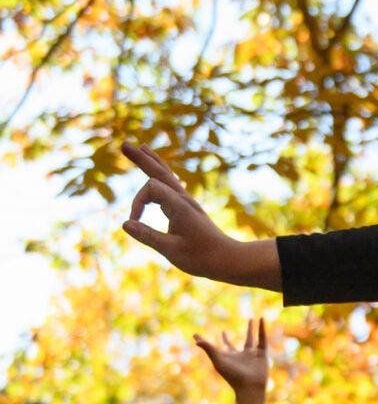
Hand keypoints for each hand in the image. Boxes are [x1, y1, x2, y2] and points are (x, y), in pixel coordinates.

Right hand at [121, 144, 282, 289]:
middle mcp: (184, 199)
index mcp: (180, 206)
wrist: (228, 259)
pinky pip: (172, 186)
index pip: (151, 188)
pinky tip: (158, 171)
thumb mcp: (171, 249)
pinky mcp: (187, 209)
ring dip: (153, 162)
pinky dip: (161, 176)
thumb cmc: (202, 257)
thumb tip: (124, 224)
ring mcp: (187, 202)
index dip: (137, 202)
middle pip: (160, 172)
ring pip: (167, 176)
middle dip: (142, 159)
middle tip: (125, 144)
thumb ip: (148, 236)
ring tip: (142, 147)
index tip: (134, 222)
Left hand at [195, 318, 270, 403]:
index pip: (215, 348)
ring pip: (250, 340)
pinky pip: (262, 339)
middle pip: (232, 345)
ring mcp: (251, 355)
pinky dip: (262, 329)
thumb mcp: (219, 361)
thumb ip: (209, 349)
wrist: (251, 385)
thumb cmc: (233, 376)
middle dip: (228, 339)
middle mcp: (238, 356)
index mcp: (227, 359)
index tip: (196, 335)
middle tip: (223, 331)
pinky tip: (262, 320)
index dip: (206, 342)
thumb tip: (197, 341)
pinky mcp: (262, 354)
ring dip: (251, 330)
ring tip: (252, 319)